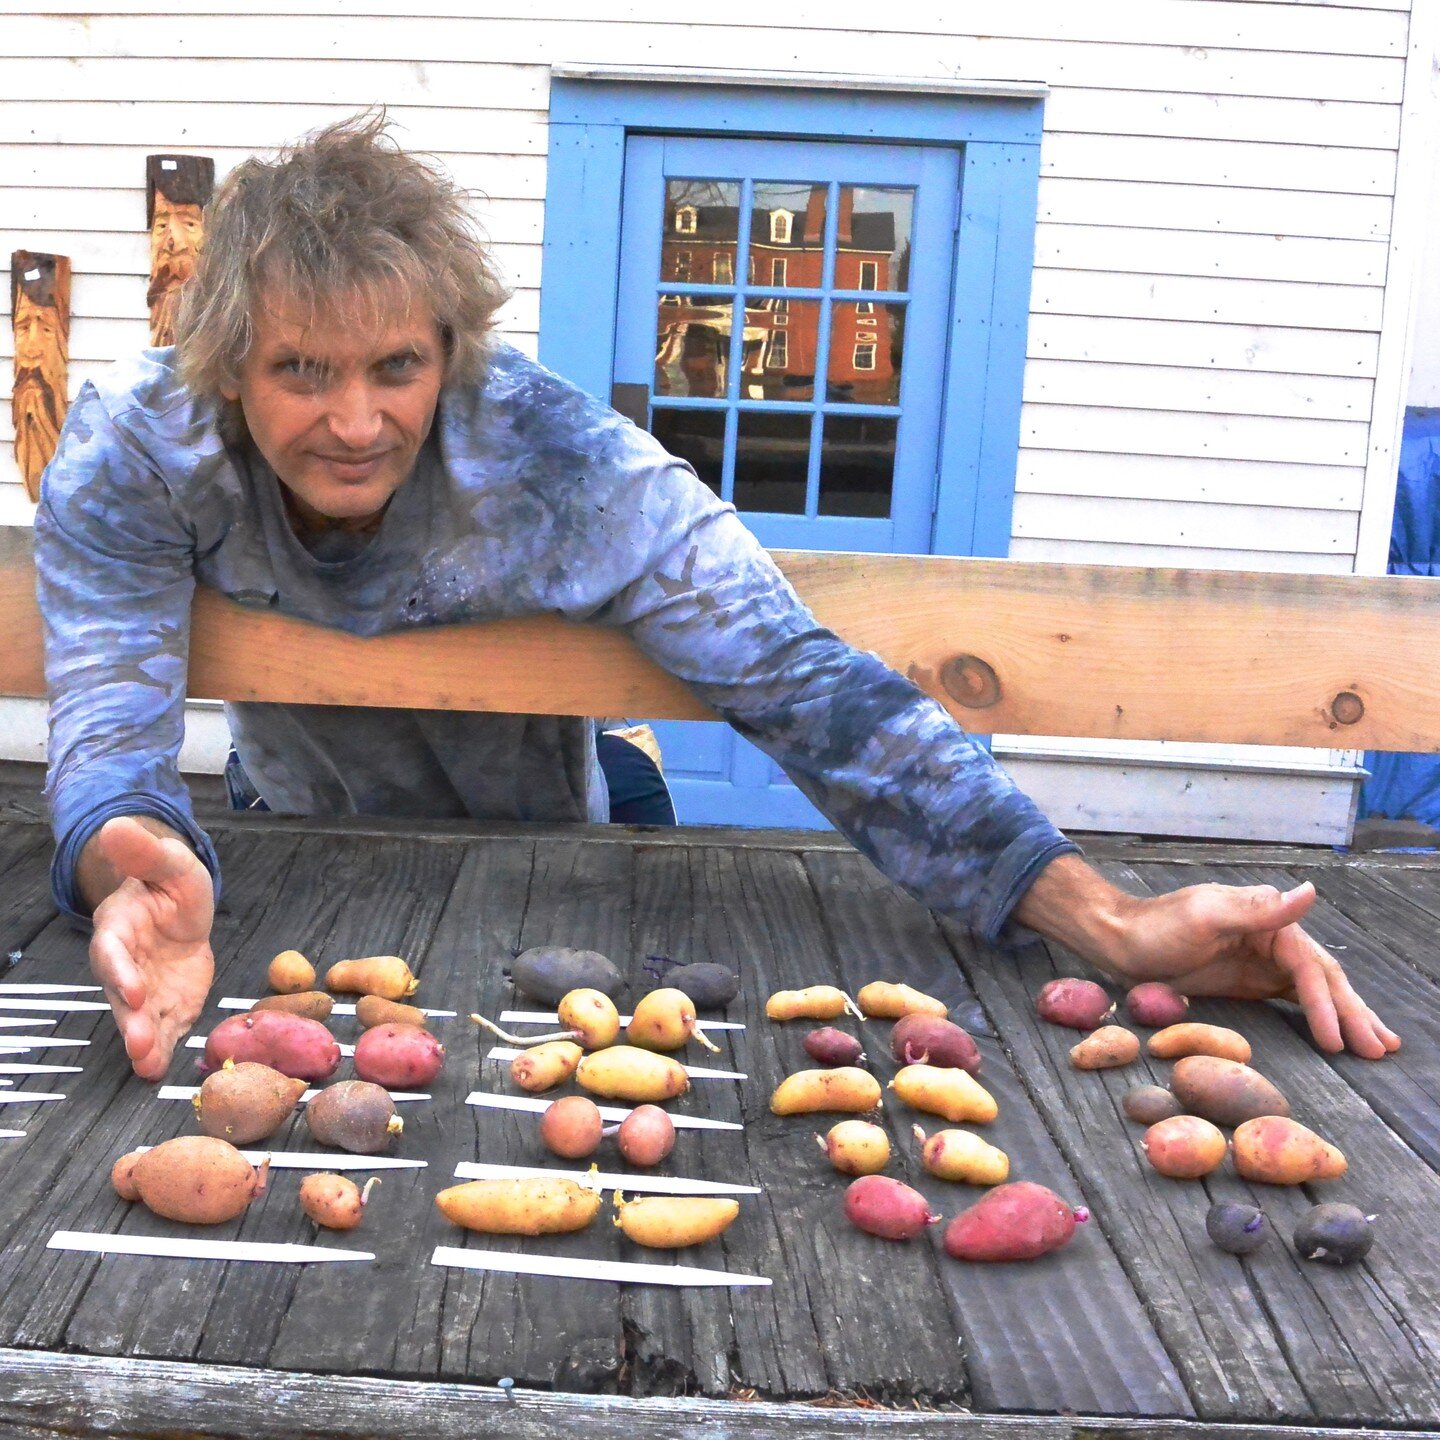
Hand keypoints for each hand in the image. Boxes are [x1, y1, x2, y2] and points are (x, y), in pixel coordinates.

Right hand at [86, 816, 214, 1079]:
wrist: (181, 908)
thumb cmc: (169, 883)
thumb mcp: (169, 862)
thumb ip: (145, 852)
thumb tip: (115, 826)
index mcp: (120, 927)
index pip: (113, 951)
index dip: (120, 971)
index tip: (130, 989)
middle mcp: (126, 965)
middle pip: (121, 995)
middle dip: (128, 1019)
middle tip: (138, 1041)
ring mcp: (145, 989)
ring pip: (139, 1019)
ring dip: (143, 1042)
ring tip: (147, 1064)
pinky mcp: (166, 1005)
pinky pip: (163, 1029)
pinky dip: (163, 1049)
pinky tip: (160, 1069)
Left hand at [1015, 854, 1399, 1059]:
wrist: (1120, 941)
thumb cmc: (1156, 926)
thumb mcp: (1206, 915)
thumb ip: (1260, 910)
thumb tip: (1309, 892)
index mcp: (1267, 917)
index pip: (1307, 965)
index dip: (1327, 1002)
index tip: (1339, 1039)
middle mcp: (1273, 935)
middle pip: (1322, 977)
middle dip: (1353, 1013)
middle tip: (1382, 1049)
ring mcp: (1262, 959)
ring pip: (1315, 990)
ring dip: (1346, 1016)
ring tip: (1379, 1047)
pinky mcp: (1250, 980)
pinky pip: (1293, 999)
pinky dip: (1318, 1016)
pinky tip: (1339, 1035)